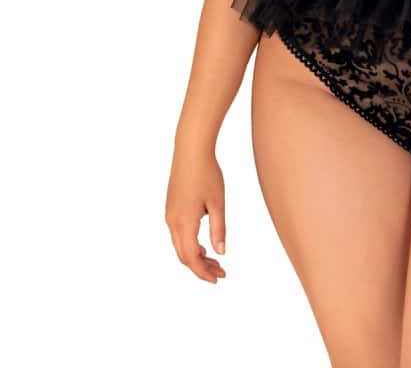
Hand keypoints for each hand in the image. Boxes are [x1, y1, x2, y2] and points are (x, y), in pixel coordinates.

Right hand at [165, 144, 227, 283]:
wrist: (190, 150)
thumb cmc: (207, 174)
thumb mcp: (218, 203)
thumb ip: (219, 229)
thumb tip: (221, 252)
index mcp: (184, 222)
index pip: (192, 257)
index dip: (204, 272)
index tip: (219, 279)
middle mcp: (172, 222)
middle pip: (183, 255)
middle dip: (201, 268)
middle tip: (220, 273)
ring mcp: (169, 215)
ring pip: (180, 246)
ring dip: (196, 256)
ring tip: (215, 261)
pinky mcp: (171, 208)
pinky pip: (178, 235)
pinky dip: (190, 244)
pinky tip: (204, 244)